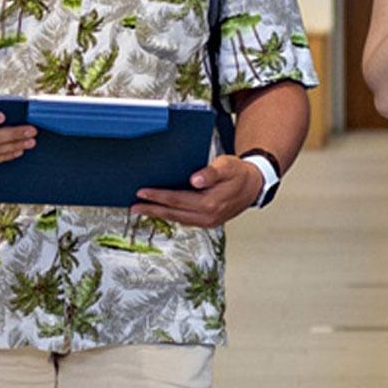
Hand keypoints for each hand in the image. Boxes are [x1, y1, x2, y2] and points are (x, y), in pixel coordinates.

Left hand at [131, 155, 263, 227]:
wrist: (254, 185)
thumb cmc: (239, 172)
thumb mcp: (227, 165)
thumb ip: (211, 172)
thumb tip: (195, 180)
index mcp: (211, 203)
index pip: (177, 200)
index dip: (158, 196)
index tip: (142, 193)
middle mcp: (208, 216)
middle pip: (174, 213)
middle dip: (152, 209)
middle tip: (134, 206)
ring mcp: (209, 221)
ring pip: (178, 219)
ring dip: (160, 214)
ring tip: (143, 210)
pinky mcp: (209, 222)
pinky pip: (186, 220)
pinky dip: (172, 216)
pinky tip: (164, 211)